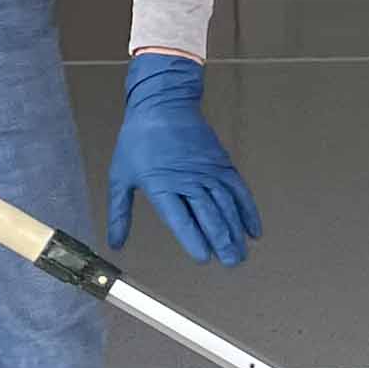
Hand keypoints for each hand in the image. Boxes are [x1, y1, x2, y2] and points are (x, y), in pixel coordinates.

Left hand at [105, 51, 262, 266]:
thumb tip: (115, 244)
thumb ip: (119, 213)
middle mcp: (188, 180)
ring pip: (227, 205)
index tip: (203, 258)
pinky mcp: (222, 163)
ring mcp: (208, 171)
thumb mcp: (121, 176)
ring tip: (241, 254)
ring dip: (236, 231)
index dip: (194, 239)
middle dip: (222, 241)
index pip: (181, 218)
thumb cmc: (138, 141)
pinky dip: (248, 210)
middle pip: (210, 215)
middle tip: (230, 263)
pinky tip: (253, 229)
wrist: (163, 104)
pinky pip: (239, 190)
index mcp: (161, 184)